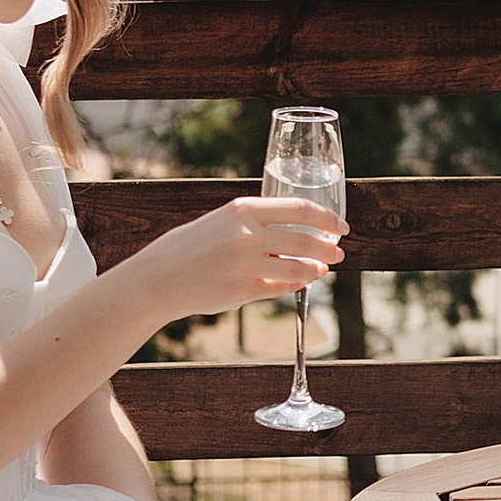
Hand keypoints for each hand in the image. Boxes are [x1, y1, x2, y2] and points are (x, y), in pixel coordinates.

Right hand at [145, 194, 344, 322]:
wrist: (159, 278)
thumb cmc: (193, 246)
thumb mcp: (224, 221)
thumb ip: (258, 223)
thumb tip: (301, 230)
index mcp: (242, 209)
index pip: (299, 209)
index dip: (326, 218)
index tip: (341, 226)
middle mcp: (245, 235)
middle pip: (303, 240)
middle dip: (327, 248)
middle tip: (339, 252)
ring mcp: (244, 265)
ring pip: (297, 269)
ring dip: (316, 269)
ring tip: (323, 268)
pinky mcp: (242, 292)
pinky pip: (280, 288)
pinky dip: (296, 284)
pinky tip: (302, 281)